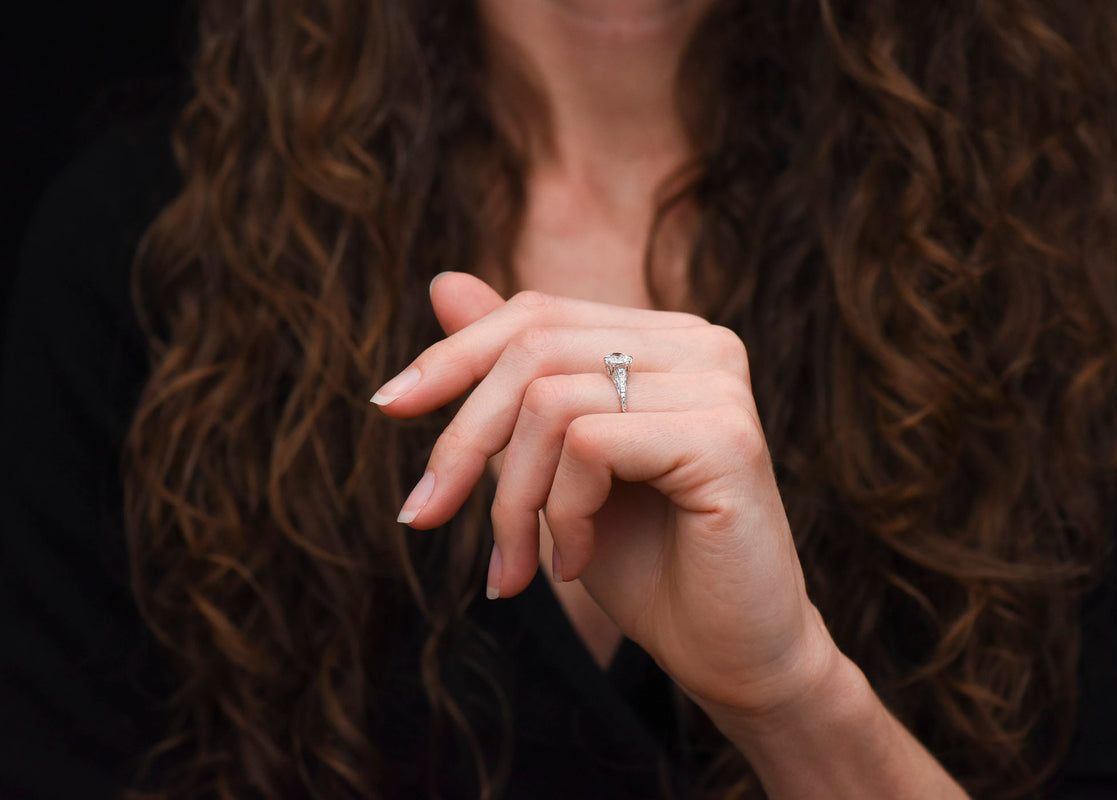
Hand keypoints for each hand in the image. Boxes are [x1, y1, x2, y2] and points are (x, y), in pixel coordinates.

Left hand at [372, 272, 837, 716]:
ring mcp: (718, 385)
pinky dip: (560, 513)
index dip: (453, 355)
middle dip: (463, 440)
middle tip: (425, 516)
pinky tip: (576, 561)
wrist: (727, 652)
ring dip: (511, 498)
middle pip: (532, 349)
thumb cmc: (642, 560)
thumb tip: (442, 279)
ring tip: (517, 564)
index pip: (535, 314)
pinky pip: (589, 444)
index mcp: (663, 340)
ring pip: (550, 401)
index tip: (388, 407)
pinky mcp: (724, 437)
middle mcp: (700, 344)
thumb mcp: (553, 464)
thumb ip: (513, 379)